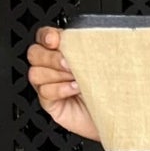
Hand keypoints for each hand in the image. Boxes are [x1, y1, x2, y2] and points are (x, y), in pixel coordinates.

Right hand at [26, 25, 100, 142]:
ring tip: (76, 79)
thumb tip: (83, 36)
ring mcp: (49, 84)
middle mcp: (53, 67)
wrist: (115, 114)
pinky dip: (59, 89)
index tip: (55, 40)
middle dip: (51, 57)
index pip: (44, 37)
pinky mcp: (50, 103)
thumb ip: (88, 48)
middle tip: (69, 64)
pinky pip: (44, 92)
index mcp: (63, 51)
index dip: (46, 36)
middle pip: (34, 54)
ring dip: (56, 74)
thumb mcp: (101, 64)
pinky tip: (74, 89)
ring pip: (36, 73)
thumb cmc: (110, 88)